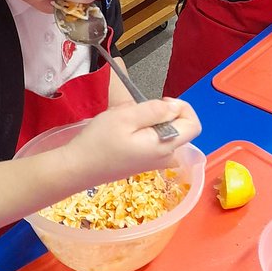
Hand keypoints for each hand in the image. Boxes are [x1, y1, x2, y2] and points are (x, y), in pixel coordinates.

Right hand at [66, 99, 201, 183]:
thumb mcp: (126, 117)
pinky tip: (123, 133)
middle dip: (162, 113)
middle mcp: (165, 157)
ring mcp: (154, 162)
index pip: (194, 125)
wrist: (77, 169)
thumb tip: (175, 107)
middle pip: (180, 129)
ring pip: (164, 133)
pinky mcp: (143, 163)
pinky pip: (153, 141)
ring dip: (150, 122)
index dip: (182, 107)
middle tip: (136, 111)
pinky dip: (143, 132)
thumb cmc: (99, 142)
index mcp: (165, 146)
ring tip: (127, 122)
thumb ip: (154, 111)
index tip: (160, 102)